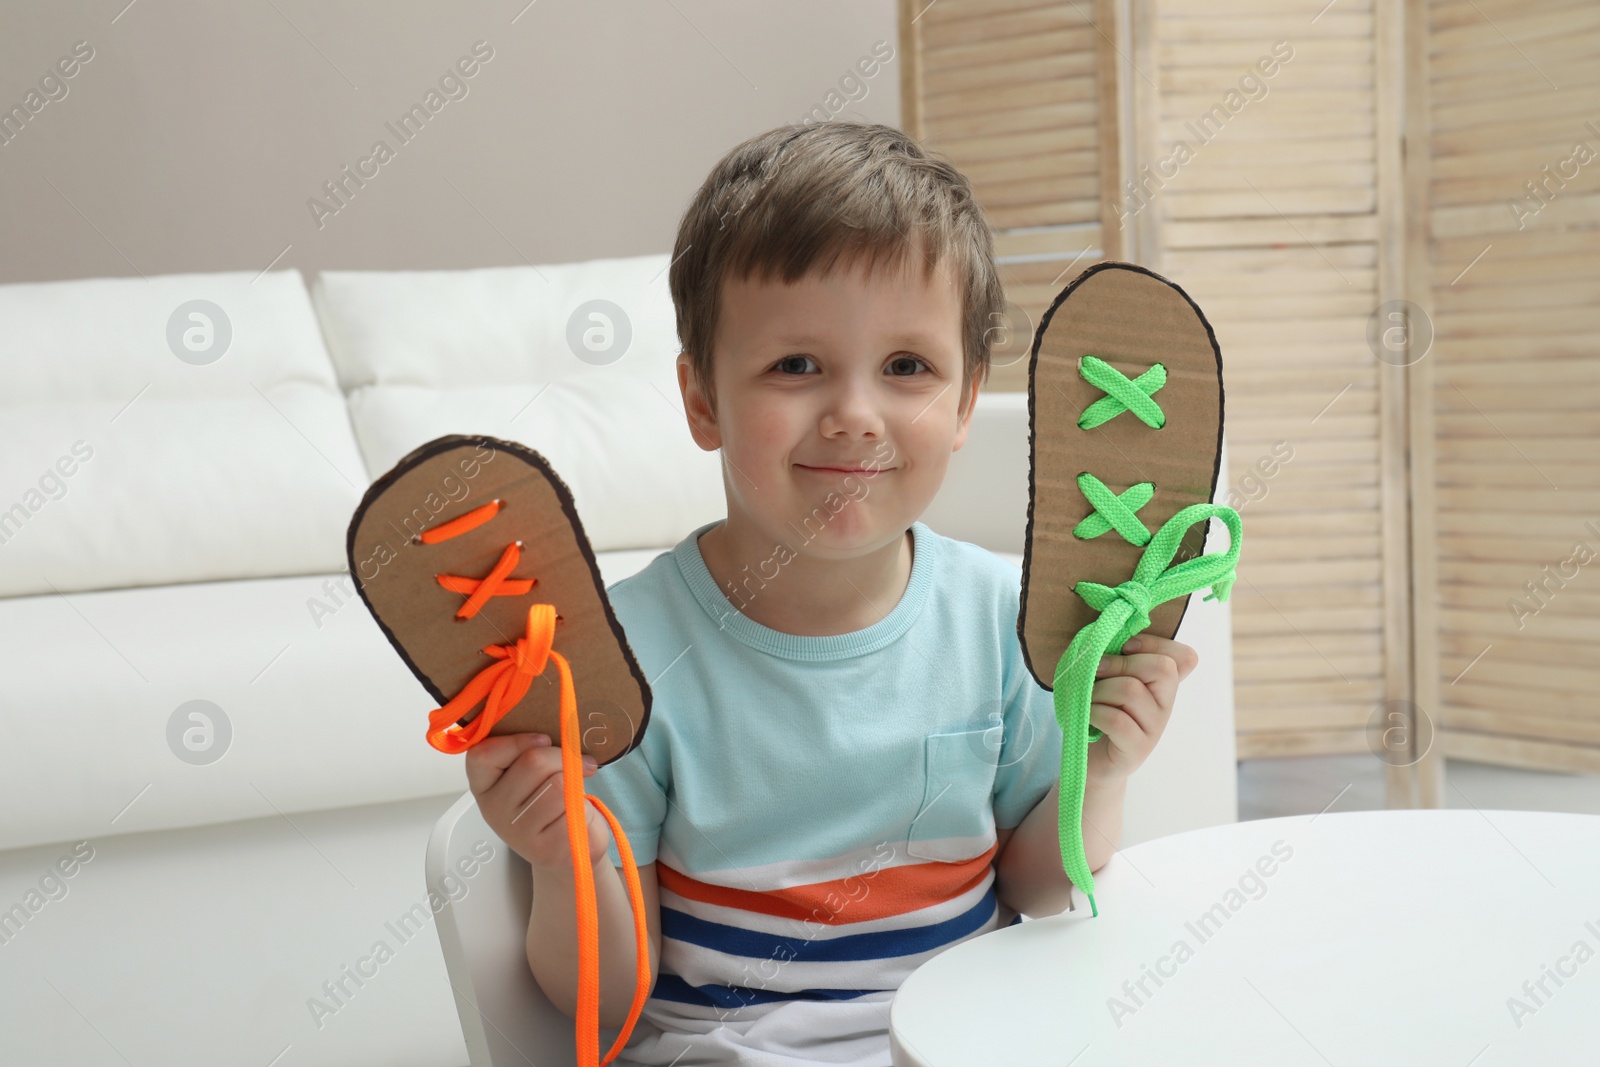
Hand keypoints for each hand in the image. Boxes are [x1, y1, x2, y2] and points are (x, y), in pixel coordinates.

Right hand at [464, 732, 610, 872]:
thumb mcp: (536, 773)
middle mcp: (493, 809)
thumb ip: (534, 751)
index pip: (482, 754)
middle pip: (533, 762)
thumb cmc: (554, 803)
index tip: (543, 740)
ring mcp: (516, 832)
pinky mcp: (543, 848)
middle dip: (562, 757)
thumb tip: (565, 728)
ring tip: (575, 792)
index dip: (518, 741)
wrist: (571, 848)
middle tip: (575, 764)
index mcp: (485, 785)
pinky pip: (572, 810)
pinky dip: (583, 807)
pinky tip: (577, 816)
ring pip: (557, 784)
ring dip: (576, 782)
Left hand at [1085, 634, 1199, 785]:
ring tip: (1088, 698)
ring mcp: (1154, 728)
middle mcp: (1165, 705)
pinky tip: (1088, 715)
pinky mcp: (1138, 748)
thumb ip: (1116, 658)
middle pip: (1162, 668)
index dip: (1155, 644)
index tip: (1125, 647)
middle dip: (1121, 663)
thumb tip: (1105, 637)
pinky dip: (1095, 711)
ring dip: (1099, 689)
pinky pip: (1117, 719)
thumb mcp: (1109, 679)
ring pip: (1131, 690)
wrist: (1091, 761)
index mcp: (1163, 685)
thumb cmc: (1098, 713)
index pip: (1185, 658)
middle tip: (1096, 671)